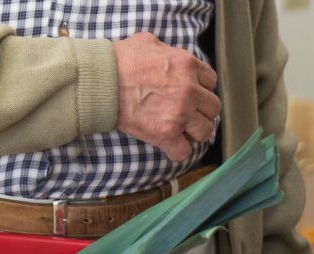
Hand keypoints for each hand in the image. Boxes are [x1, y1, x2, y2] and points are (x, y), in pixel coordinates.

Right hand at [112, 32, 220, 161]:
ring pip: (204, 131)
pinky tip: (169, 145)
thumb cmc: (118, 61)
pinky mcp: (165, 133)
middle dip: (200, 112)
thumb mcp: (147, 42)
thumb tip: (164, 54)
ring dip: (193, 132)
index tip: (191, 95)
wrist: (101, 82)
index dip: (201, 89)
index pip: (211, 82)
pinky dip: (177, 151)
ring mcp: (179, 114)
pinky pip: (183, 152)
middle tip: (187, 114)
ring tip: (181, 131)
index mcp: (187, 65)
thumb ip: (165, 49)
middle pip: (212, 108)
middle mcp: (189, 90)